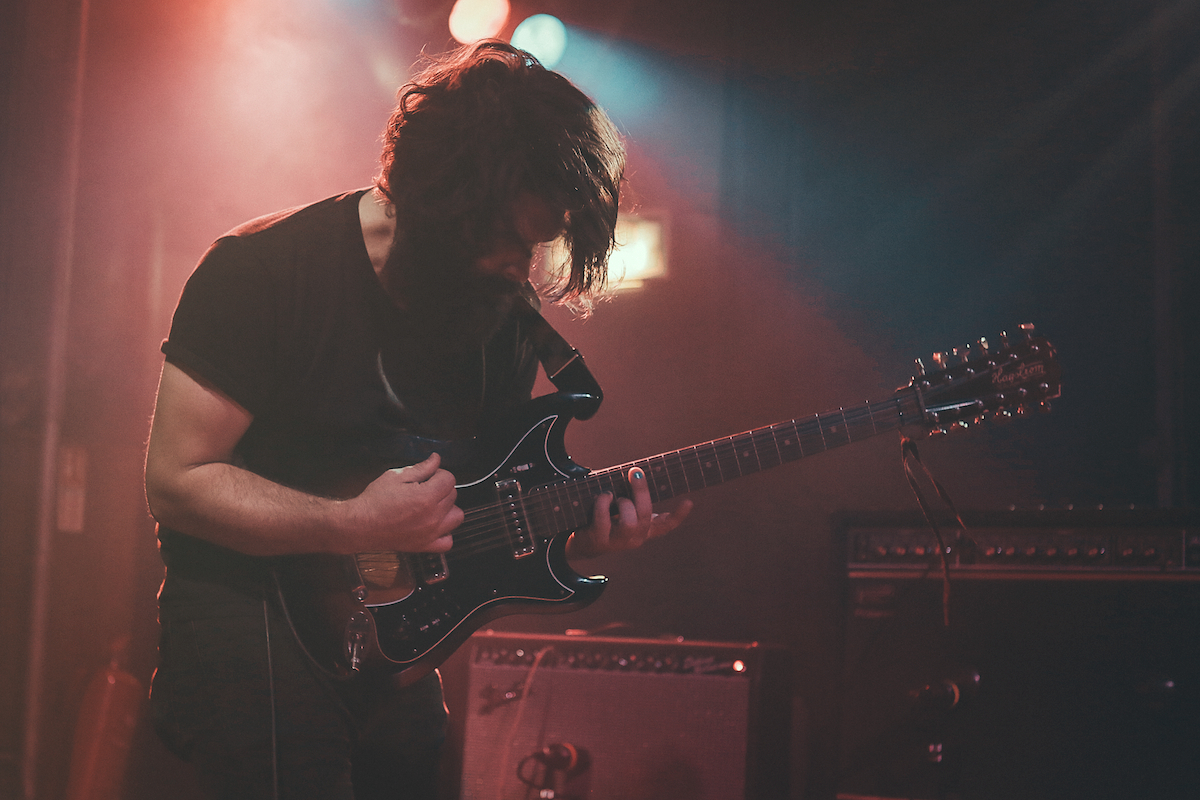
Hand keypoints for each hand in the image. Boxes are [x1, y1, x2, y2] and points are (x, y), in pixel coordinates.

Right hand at [350, 453, 462, 552]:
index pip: (449, 479)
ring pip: (457, 516)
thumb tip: (436, 459)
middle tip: (424, 489)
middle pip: (453, 495)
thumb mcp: (395, 476)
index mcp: (427, 496)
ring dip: (448, 509)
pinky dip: (445, 533)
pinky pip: (448, 542)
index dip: (438, 473)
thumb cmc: (375, 500)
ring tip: (432, 506)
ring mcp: (431, 533)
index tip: (428, 476)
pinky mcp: (425, 546)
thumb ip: (421, 468)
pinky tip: (434, 525)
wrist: (360, 525)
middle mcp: (433, 516)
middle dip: (441, 488)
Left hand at [566, 466, 692, 558]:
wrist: (582, 541)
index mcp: (644, 529)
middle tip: (635, 472)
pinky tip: (603, 496)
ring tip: (613, 497)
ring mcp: (618, 542)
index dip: (679, 515)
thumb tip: (636, 472)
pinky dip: (603, 503)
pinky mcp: (600, 541)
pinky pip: (604, 519)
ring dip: (622, 503)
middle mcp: (635, 537)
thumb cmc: (605, 516)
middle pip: (645, 515)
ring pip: (629, 522)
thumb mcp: (622, 506)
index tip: (688, 501)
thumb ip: (632, 494)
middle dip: (641, 491)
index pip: (666, 525)